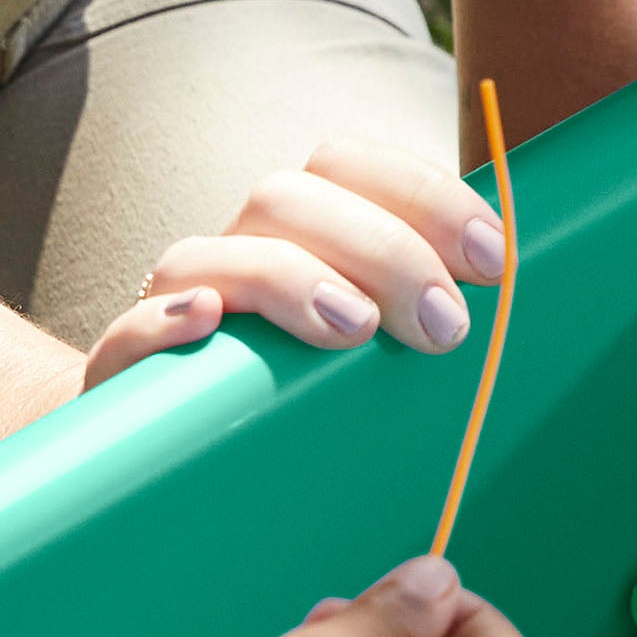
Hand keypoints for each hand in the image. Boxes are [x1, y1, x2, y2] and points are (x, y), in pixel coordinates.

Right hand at [77, 139, 510, 388]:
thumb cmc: (308, 404)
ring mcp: (172, 305)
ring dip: (290, 279)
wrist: (182, 471)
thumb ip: (428, 310)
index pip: (352, 165)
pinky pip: (126, 331)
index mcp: (302, 231)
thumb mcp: (380, 353)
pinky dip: (161, 322)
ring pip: (210, 253)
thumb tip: (514, 286)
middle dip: (381, 249)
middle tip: (444, 326)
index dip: (427, 195)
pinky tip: (205, 321)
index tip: (492, 260)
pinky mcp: (121, 373)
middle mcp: (235, 250)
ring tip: (355, 330)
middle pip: (289, 199)